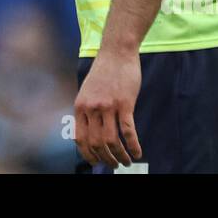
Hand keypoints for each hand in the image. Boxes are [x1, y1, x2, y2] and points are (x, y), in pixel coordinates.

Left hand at [74, 49, 142, 168]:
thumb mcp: (88, 90)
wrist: (117, 51)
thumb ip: (87, 109)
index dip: (88, 155)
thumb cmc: (105, 71)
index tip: (96, 162)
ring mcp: (108, 106)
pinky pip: (128, 132)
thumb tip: (90, 131)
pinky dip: (133, 146)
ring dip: (119, 156)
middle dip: (106, 159)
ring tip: (126, 162)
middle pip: (96, 143)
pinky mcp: (124, 104)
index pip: (80, 139)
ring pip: (111, 141)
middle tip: (114, 165)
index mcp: (80, 106)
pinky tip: (137, 153)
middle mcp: (91, 108)